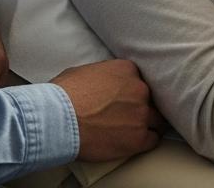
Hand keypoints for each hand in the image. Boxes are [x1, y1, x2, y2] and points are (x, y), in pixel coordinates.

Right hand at [51, 59, 165, 161]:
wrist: (57, 119)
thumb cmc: (62, 95)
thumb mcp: (82, 72)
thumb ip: (101, 75)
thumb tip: (99, 83)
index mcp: (126, 70)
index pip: (138, 80)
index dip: (132, 92)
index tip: (126, 99)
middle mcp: (139, 89)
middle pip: (150, 99)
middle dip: (141, 107)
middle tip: (130, 116)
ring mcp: (141, 113)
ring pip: (157, 119)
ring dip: (148, 124)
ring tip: (138, 130)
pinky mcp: (138, 137)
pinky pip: (153, 139)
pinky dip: (147, 141)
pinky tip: (139, 142)